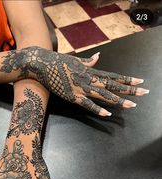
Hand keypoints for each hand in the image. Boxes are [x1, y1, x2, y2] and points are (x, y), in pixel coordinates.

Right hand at [0, 46, 148, 116]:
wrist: (42, 64)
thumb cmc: (58, 62)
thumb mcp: (76, 60)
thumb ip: (89, 61)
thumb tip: (98, 56)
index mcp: (90, 71)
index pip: (113, 76)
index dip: (127, 80)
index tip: (140, 81)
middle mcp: (89, 79)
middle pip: (112, 85)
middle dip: (129, 89)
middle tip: (144, 92)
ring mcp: (81, 88)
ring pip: (103, 95)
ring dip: (118, 100)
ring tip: (131, 105)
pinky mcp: (72, 96)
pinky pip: (87, 104)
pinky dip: (97, 109)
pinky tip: (107, 114)